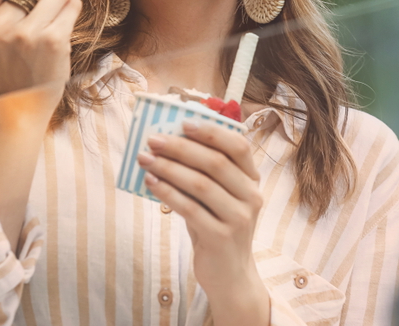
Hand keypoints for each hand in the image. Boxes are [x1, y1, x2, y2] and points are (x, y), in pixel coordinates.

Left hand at [138, 121, 269, 325]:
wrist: (230, 275)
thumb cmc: (218, 228)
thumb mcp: (220, 198)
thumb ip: (206, 174)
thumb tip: (169, 144)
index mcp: (252, 181)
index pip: (239, 146)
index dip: (212, 131)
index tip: (184, 122)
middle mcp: (251, 197)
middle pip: (216, 162)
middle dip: (181, 147)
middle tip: (153, 139)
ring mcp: (238, 218)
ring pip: (201, 184)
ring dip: (169, 168)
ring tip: (145, 159)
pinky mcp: (221, 237)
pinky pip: (190, 209)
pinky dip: (167, 192)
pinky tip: (151, 183)